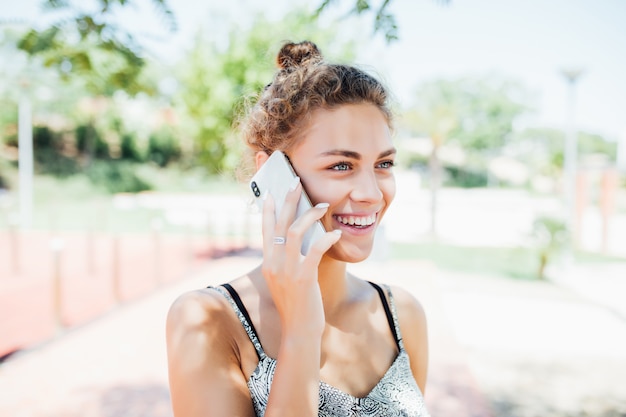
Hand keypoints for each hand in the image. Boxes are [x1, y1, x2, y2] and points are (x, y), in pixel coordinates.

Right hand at [261, 177, 341, 336]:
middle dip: (288, 200)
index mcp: (267, 262)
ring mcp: (286, 270)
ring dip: (309, 214)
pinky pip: (315, 250)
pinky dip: (326, 238)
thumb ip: (286, 260)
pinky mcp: (303, 278)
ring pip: (294, 231)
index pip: (264, 229)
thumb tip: (297, 239)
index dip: (267, 209)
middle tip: (296, 182)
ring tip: (323, 204)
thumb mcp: (286, 280)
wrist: (299, 331)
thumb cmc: (297, 305)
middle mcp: (273, 263)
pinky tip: (336, 232)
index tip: (270, 191)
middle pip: (278, 223)